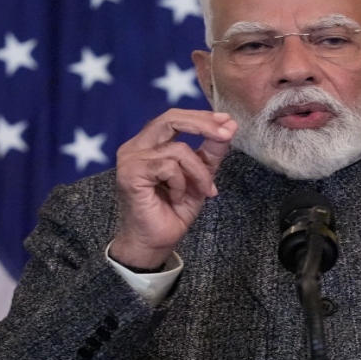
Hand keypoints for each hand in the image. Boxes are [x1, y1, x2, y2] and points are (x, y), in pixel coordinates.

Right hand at [108, 109, 235, 268]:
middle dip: (202, 125)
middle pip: (170, 119)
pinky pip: (168, 167)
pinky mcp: (131, 173)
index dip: (201, 117)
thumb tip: (229, 125)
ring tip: (202, 191)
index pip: (174, 118)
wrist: (156, 242)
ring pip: (178, 150)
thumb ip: (211, 151)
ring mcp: (130, 159)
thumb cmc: (173, 211)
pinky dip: (180, 184)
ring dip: (198, 172)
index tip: (227, 122)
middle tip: (226, 135)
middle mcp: (136, 146)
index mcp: (149, 143)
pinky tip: (176, 198)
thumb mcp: (200, 177)